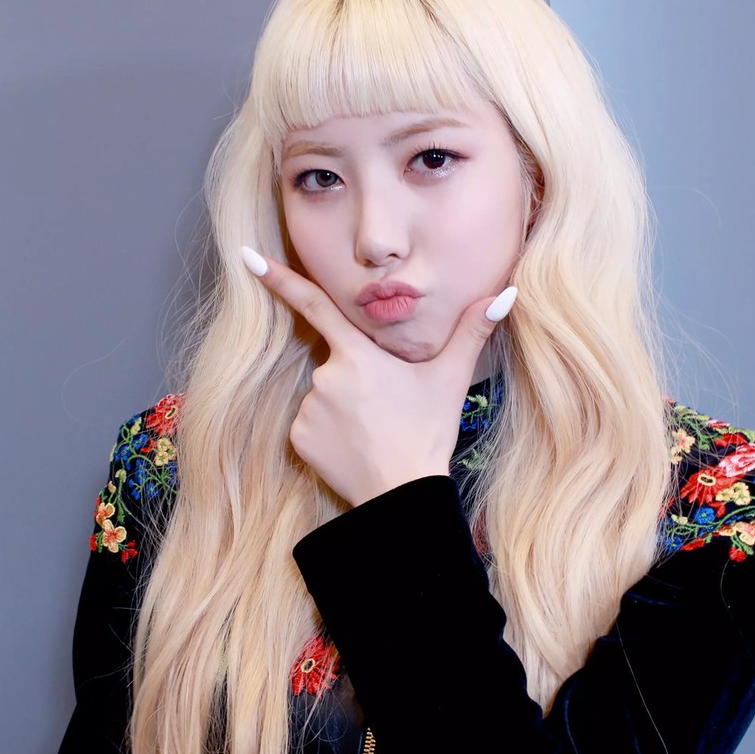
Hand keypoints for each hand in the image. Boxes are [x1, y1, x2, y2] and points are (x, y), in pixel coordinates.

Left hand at [241, 245, 516, 507]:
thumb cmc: (428, 433)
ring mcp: (309, 408)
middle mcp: (326, 375)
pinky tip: (354, 447)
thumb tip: (506, 294)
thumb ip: (473, 332)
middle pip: (336, 365)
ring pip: (324, 396)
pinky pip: (311, 425)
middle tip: (386, 411)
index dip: (282, 279)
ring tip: (374, 432)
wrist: (402, 495)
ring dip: (344, 407)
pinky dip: (329, 433)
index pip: (315, 306)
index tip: (248, 258)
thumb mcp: (451, 379)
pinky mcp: (299, 438)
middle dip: (357, 380)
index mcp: (359, 354)